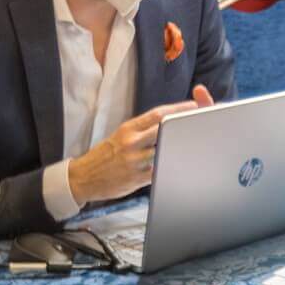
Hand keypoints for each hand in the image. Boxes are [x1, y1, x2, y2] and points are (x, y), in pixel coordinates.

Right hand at [67, 87, 213, 202]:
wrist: (83, 177)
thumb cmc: (105, 155)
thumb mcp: (119, 136)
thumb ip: (141, 131)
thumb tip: (165, 125)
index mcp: (128, 129)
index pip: (157, 114)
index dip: (178, 109)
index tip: (193, 106)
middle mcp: (132, 142)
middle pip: (164, 129)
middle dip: (183, 125)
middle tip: (200, 123)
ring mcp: (134, 161)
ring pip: (164, 151)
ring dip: (179, 148)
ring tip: (195, 145)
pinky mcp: (136, 178)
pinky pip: (159, 172)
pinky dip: (170, 168)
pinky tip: (179, 165)